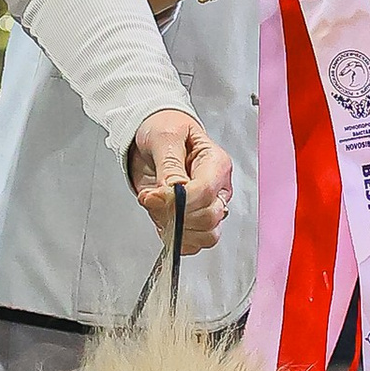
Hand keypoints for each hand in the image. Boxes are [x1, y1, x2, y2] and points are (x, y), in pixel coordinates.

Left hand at [127, 109, 232, 251]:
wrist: (153, 134)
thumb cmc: (163, 128)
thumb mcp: (164, 138)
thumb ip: (168, 167)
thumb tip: (169, 192)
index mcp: (216, 163)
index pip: (206, 192)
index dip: (180, 201)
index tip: (154, 195)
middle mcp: (217, 187)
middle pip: (209, 218)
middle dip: (176, 214)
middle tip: (152, 198)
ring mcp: (207, 205)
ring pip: (207, 235)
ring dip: (176, 228)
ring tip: (157, 207)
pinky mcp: (194, 219)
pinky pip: (195, 243)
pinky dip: (176, 239)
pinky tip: (162, 221)